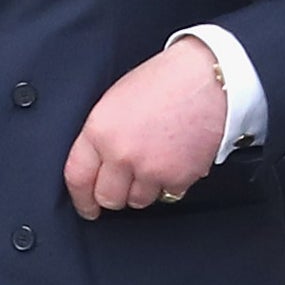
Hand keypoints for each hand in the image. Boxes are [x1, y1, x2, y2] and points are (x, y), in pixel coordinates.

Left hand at [64, 38, 221, 217]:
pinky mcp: (179, 176)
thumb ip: (102, 136)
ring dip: (146, 188)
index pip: (77, 178)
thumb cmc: (165, 81)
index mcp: (100, 131)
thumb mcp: (116, 101)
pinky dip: (173, 182)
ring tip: (157, 161)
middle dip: (117, 193)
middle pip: (109, 198)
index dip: (81, 198)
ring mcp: (151, 168)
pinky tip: (177, 158)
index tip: (87, 206)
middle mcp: (122, 154)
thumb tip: (98, 165)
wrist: (207, 78)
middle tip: (127, 182)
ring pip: (139, 200)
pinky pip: (169, 193)